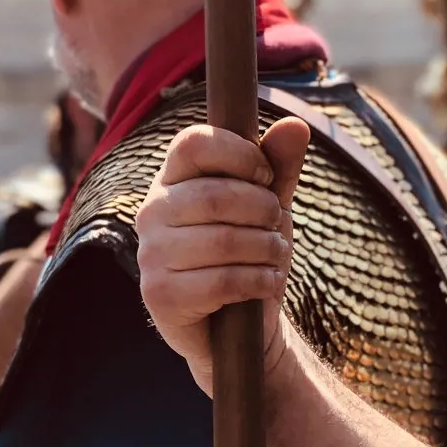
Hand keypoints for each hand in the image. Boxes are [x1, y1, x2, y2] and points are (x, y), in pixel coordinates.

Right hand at [137, 117, 308, 397]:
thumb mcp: (270, 203)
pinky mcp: (159, 295)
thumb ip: (280, 165)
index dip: (240, 154)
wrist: (239, 322)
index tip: (266, 177)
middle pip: (215, 194)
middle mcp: (152, 211)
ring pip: (223, 240)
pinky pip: (220, 281)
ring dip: (266, 249)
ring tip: (274, 255)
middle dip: (264, 210)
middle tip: (276, 225)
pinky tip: (267, 283)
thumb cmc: (249, 248)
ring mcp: (150, 254)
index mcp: (173, 178)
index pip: (194, 143)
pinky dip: (258, 281)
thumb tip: (296, 124)